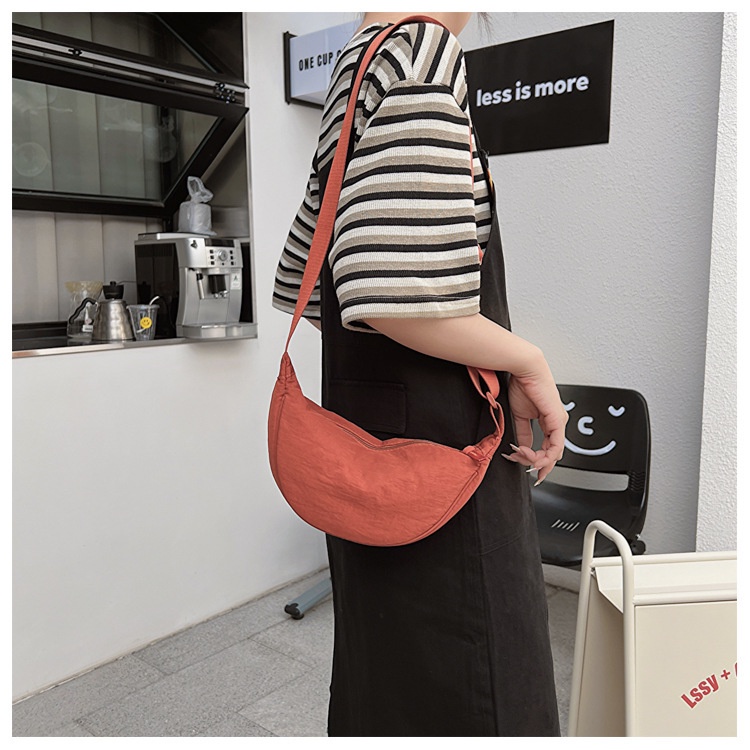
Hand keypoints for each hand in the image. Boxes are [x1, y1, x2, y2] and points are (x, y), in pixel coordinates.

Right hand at [503, 354, 567, 484]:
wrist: (525, 370)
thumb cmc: (522, 386)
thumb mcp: (520, 415)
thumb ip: (523, 433)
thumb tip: (522, 446)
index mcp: (549, 420)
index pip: (548, 447)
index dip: (539, 460)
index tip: (527, 466)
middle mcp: (557, 422)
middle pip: (554, 453)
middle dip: (541, 465)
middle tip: (530, 471)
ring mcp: (559, 421)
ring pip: (555, 452)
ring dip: (539, 460)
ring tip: (524, 458)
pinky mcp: (557, 420)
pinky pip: (555, 444)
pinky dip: (544, 454)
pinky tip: (532, 455)